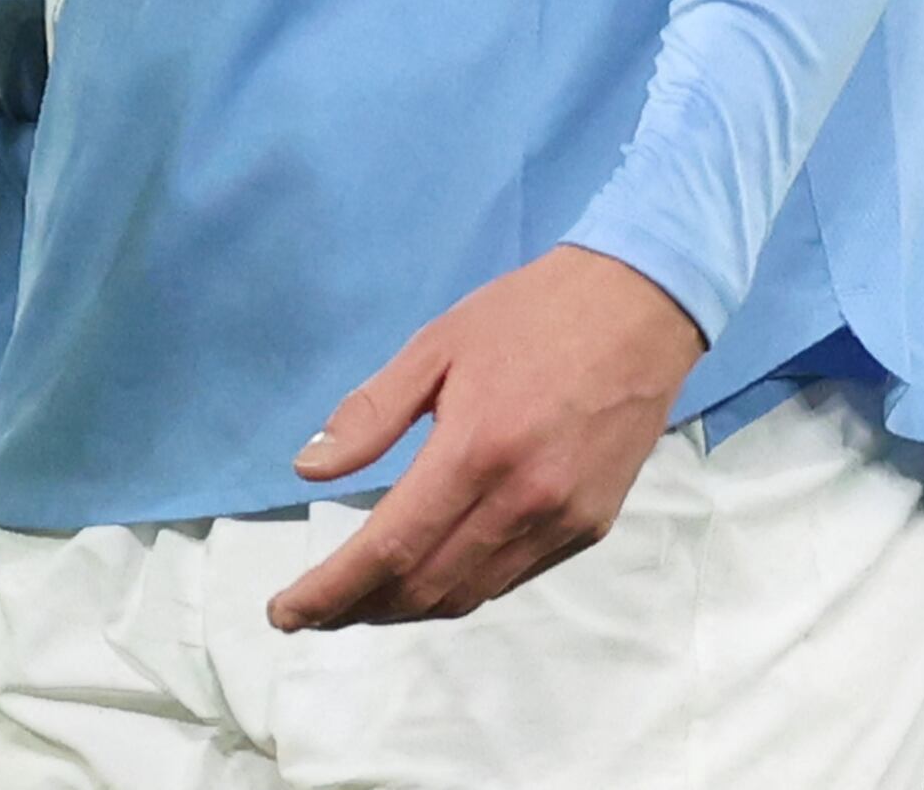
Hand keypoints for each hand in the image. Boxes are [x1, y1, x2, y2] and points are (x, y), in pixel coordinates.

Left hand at [269, 245, 706, 628]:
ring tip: (355, 602)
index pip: (390, 547)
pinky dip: (459, 589)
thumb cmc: (526, 317)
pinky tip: (425, 575)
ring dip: (406, 610)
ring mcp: (564, 522)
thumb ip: (371, 412)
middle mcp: (523, 501)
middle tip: (308, 611)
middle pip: (427, 586)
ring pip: (471, 594)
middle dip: (359, 609)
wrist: (638, 311)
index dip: (332, 590)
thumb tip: (308, 468)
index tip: (284, 611)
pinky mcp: (591, 528)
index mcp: (475, 450)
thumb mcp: (434, 345)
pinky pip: (511, 578)